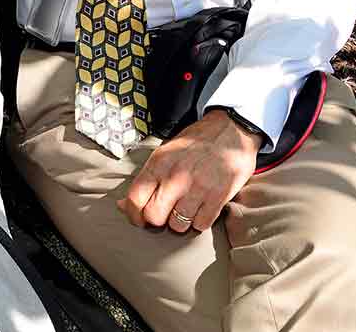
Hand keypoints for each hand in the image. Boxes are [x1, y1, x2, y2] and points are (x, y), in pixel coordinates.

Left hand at [118, 109, 261, 232]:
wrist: (232, 130)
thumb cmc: (196, 143)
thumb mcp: (166, 152)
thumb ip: (146, 178)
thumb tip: (124, 205)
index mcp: (159, 163)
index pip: (135, 198)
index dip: (133, 214)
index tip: (139, 219)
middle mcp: (176, 177)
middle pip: (154, 216)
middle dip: (157, 220)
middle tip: (165, 214)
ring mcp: (198, 188)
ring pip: (177, 225)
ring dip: (180, 222)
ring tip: (186, 209)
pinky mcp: (218, 197)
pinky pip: (201, 225)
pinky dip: (200, 221)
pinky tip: (202, 208)